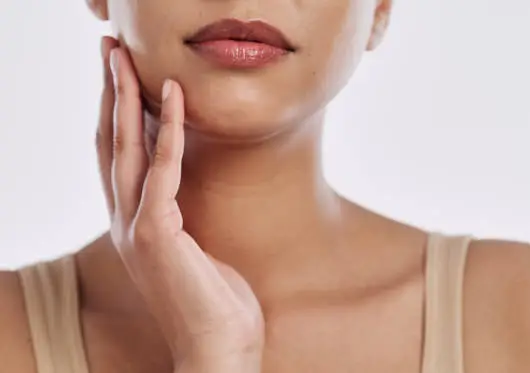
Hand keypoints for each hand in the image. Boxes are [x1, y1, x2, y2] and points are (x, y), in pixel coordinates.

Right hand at [95, 36, 263, 372]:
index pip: (116, 157)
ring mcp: (136, 227)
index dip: (114, 114)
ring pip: (123, 149)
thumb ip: (181, 212)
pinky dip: (169, 130)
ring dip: (123, 99)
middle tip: (108, 51)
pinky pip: (162, 170)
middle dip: (107, 94)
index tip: (120, 76)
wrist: (218, 345)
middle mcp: (125, 221)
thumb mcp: (196, 245)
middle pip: (108, 144)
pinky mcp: (156, 234)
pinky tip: (174, 96)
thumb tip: (185, 183)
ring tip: (123, 58)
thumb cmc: (215, 298)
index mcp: (135, 222)